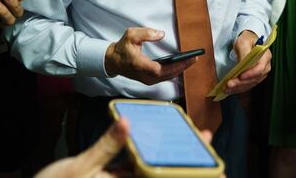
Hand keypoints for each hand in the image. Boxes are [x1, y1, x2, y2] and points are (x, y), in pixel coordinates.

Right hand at [34, 119, 223, 177]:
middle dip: (187, 168)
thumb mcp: (81, 166)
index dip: (189, 174)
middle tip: (209, 151)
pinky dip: (148, 162)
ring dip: (171, 162)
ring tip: (190, 146)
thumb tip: (127, 123)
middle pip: (162, 176)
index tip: (214, 170)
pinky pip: (136, 172)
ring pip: (152, 174)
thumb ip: (106, 146)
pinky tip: (154, 147)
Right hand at [104, 28, 195, 84]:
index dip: (177, 65)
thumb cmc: (122, 48)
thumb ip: (146, 33)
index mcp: (140, 65)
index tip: (188, 59)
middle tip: (195, 58)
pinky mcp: (149, 80)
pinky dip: (174, 71)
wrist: (113, 61)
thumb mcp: (131, 35)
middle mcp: (145, 76)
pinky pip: (165, 77)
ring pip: (168, 77)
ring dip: (180, 69)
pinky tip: (181, 64)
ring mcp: (148, 80)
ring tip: (191, 60)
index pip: (162, 69)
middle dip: (183, 67)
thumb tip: (161, 34)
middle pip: (168, 74)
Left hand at [225, 30, 270, 94]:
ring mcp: (260, 73)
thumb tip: (243, 64)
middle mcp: (265, 66)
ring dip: (238, 88)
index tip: (240, 76)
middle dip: (241, 83)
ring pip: (251, 83)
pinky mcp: (254, 77)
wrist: (246, 41)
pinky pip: (247, 85)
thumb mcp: (244, 42)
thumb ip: (244, 53)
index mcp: (265, 56)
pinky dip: (239, 88)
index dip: (251, 74)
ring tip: (227, 89)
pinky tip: (230, 89)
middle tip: (229, 84)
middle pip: (255, 78)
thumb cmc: (246, 39)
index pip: (260, 68)